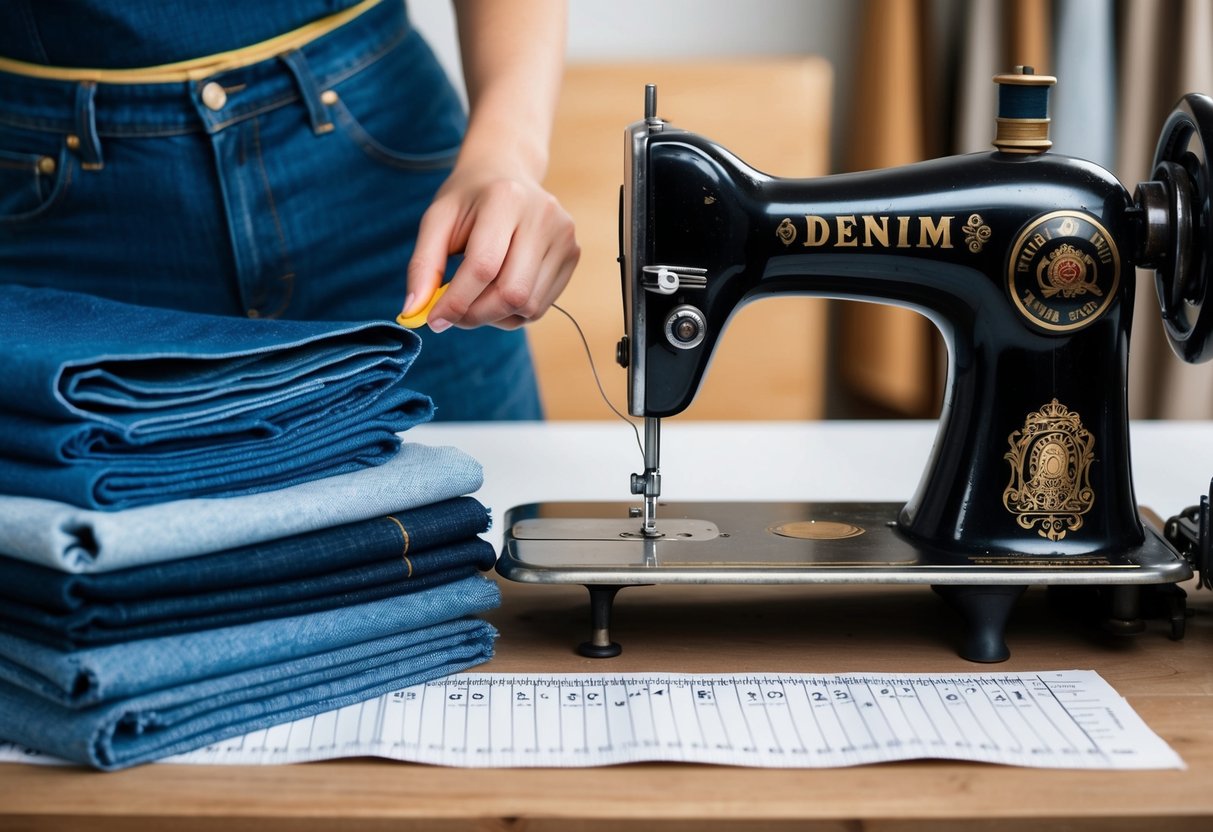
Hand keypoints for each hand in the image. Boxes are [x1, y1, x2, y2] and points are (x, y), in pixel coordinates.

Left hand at [402, 164, 578, 331]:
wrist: (507, 172)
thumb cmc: (468, 199)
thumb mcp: (437, 220)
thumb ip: (423, 266)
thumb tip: (413, 311)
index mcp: (506, 198)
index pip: (484, 267)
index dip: (456, 302)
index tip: (434, 319)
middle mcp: (543, 216)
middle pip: (512, 293)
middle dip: (476, 315)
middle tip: (453, 315)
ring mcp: (564, 236)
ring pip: (529, 307)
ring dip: (495, 316)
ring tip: (476, 297)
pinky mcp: (573, 254)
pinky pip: (541, 306)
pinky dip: (514, 312)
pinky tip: (499, 290)